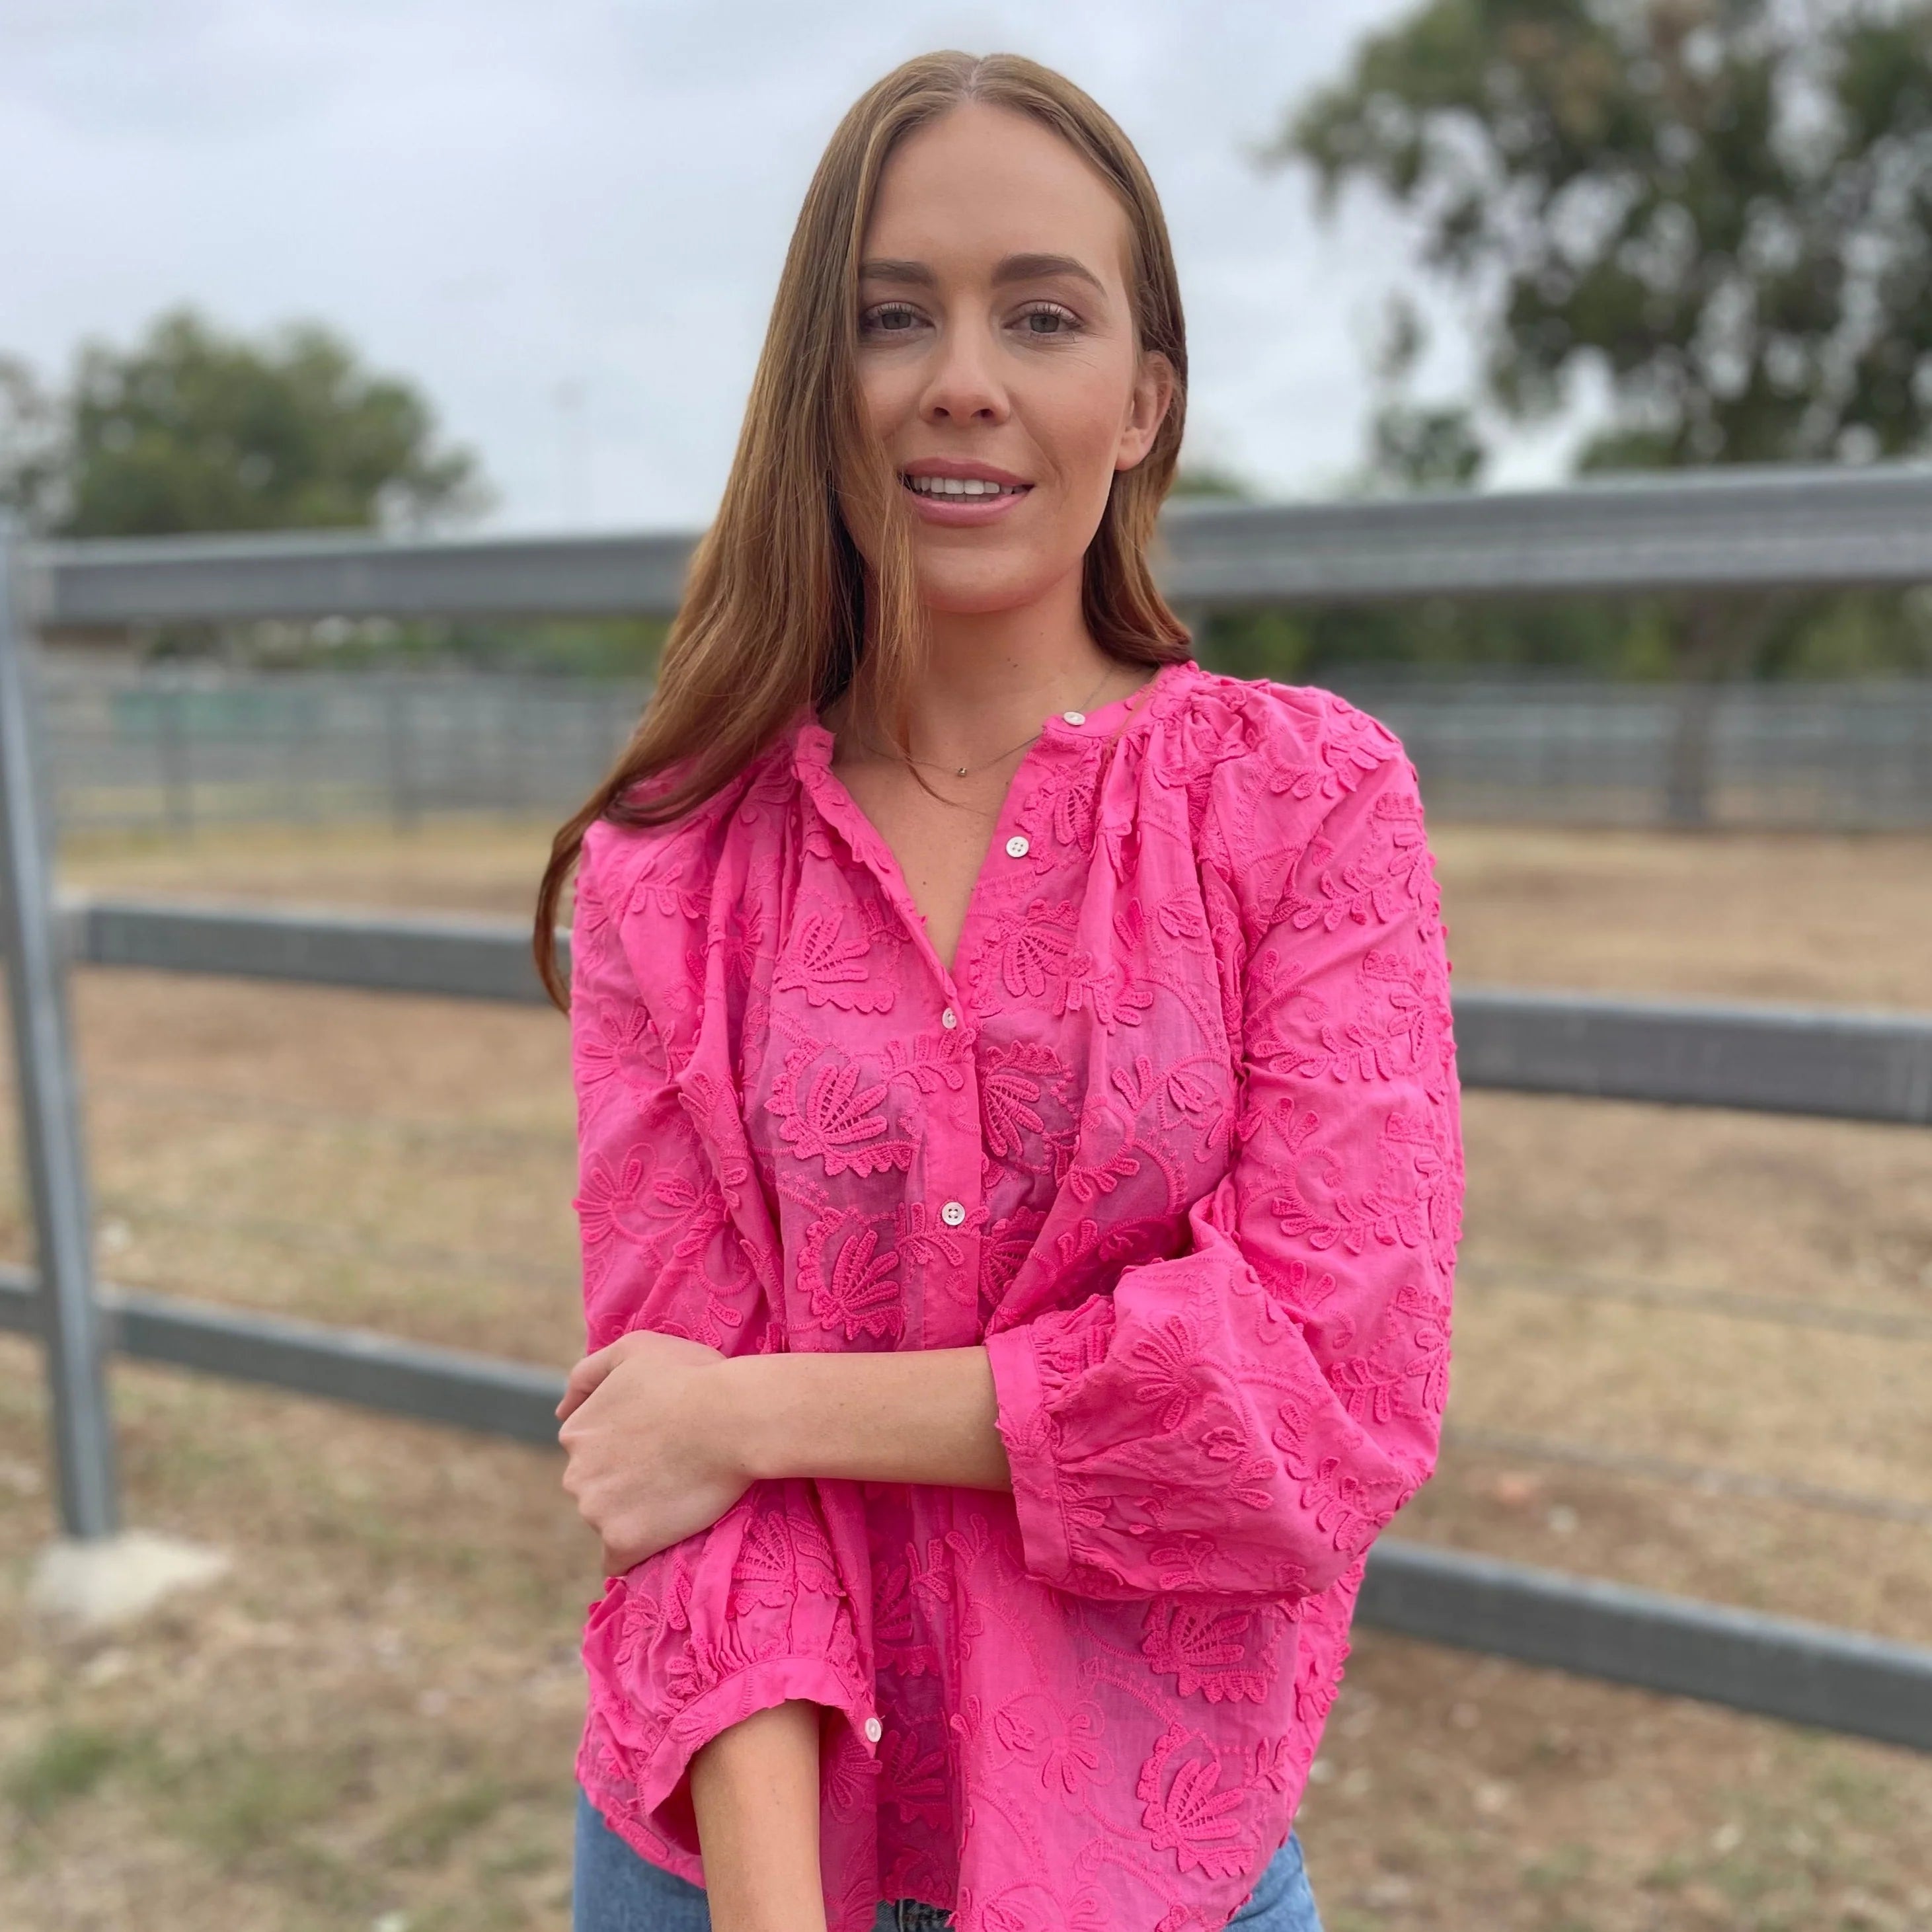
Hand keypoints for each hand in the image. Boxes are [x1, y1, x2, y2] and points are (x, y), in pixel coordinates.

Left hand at [556, 1330, 750, 1574]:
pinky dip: (634, 1553)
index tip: (660, 1442)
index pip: (590, 1451)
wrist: (732, 1418)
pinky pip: (618, 1562)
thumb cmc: (690, 1377)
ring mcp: (596, 1511)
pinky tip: (659, 1538)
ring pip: (608, 1521)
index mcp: (575, 1430)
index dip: (626, 1447)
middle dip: (625, 1482)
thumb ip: (588, 1373)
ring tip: (678, 1496)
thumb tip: (559, 1410)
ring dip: (634, 1514)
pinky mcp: (623, 1541)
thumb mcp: (633, 1348)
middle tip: (673, 1468)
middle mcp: (575, 1474)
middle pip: (596, 1488)